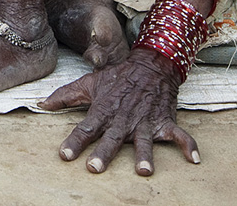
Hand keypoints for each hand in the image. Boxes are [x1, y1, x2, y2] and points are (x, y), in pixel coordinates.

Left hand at [39, 48, 196, 175]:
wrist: (150, 65)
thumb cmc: (117, 78)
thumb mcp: (89, 83)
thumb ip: (65, 95)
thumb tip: (42, 104)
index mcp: (104, 110)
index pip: (85, 128)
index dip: (74, 141)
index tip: (64, 155)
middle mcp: (123, 119)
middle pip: (111, 139)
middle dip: (103, 153)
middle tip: (94, 167)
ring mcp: (145, 121)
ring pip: (144, 141)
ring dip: (144, 155)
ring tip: (143, 171)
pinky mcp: (165, 121)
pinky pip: (180, 135)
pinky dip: (188, 146)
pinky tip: (194, 160)